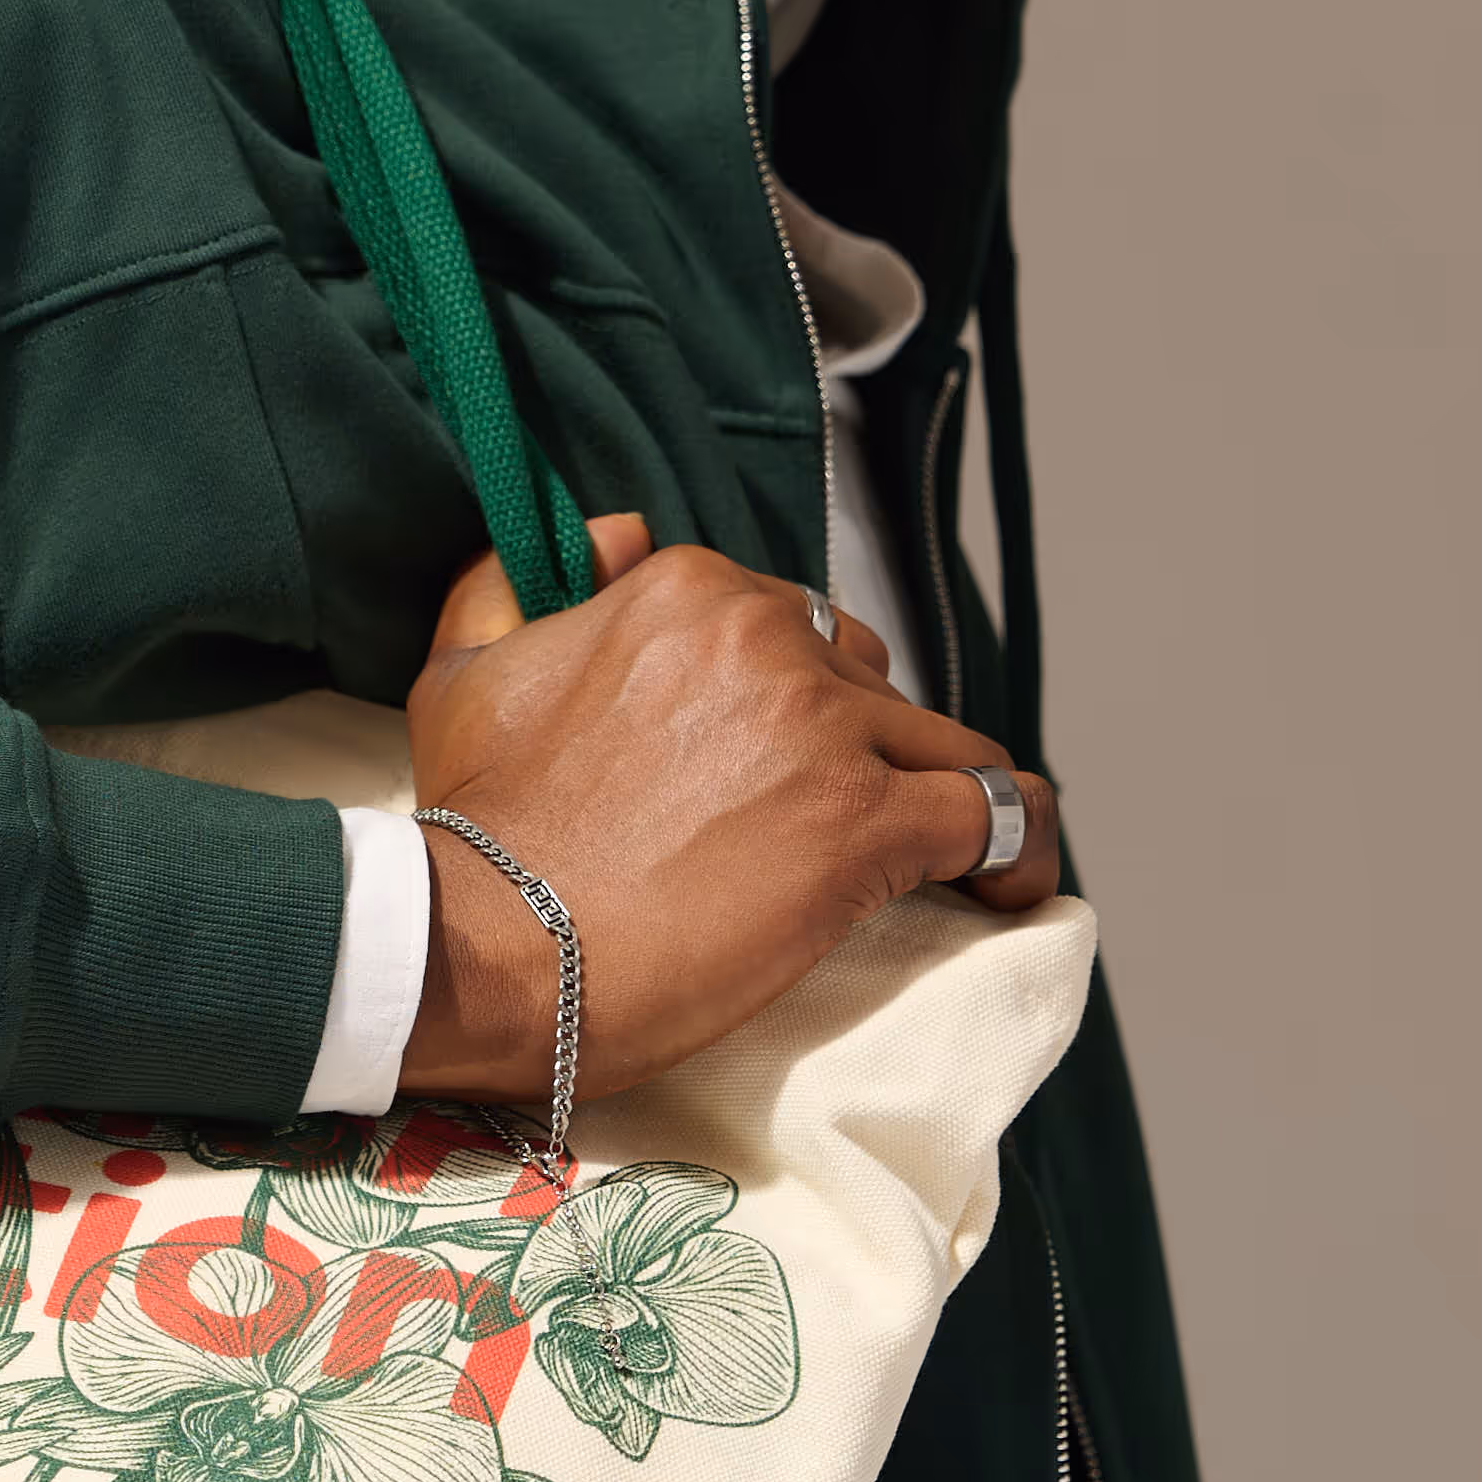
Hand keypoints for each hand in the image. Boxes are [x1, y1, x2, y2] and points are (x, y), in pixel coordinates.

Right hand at [396, 513, 1062, 1107]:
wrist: (484, 947)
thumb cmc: (474, 827)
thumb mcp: (464, 669)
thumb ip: (516, 582)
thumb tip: (607, 534)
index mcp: (688, 590)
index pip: (792, 624)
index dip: (791, 698)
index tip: (770, 765)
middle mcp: (768, 638)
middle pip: (870, 678)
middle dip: (861, 743)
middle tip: (821, 821)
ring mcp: (827, 731)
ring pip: (942, 743)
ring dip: (940, 794)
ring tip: (952, 857)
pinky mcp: (867, 826)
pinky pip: (996, 814)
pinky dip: (1017, 845)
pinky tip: (1011, 883)